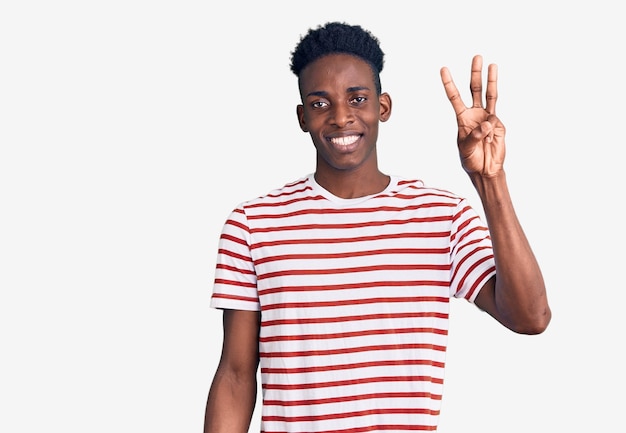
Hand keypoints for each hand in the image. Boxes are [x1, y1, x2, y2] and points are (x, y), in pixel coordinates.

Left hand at [440, 55, 505, 177]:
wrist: (486, 171)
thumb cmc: (471, 160)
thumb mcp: (466, 149)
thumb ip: (474, 136)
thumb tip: (487, 122)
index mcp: (462, 118)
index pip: (454, 97)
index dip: (449, 83)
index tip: (443, 69)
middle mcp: (475, 114)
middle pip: (475, 90)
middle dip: (476, 73)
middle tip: (477, 56)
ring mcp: (488, 118)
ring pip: (490, 95)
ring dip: (492, 80)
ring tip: (493, 64)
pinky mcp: (499, 125)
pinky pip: (494, 123)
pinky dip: (490, 132)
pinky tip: (488, 141)